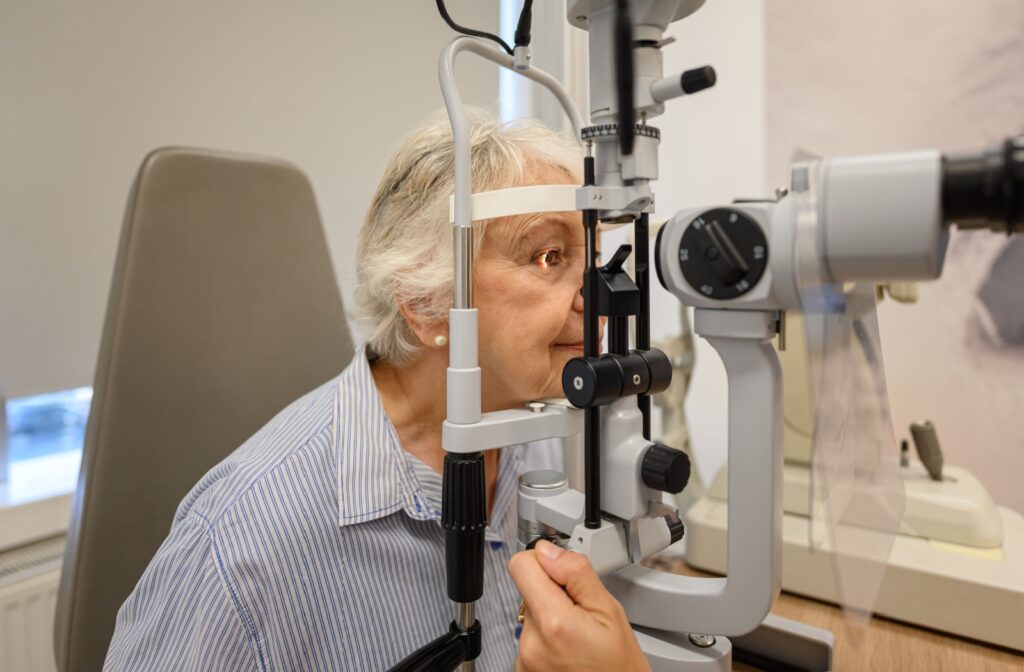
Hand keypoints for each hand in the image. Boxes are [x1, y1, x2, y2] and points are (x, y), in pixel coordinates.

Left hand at [508, 540, 649, 671]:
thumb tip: (549, 550)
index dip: (543, 562)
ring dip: (551, 619)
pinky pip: (530, 638)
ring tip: (578, 637)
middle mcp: (531, 643)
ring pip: (530, 614)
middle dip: (554, 595)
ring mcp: (524, 660)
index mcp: (553, 623)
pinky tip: (569, 650)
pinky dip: (547, 639)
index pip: (520, 566)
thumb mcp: (610, 611)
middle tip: (582, 615)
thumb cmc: (620, 668)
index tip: (562, 573)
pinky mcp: (523, 669)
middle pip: (528, 591)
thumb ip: (577, 574)